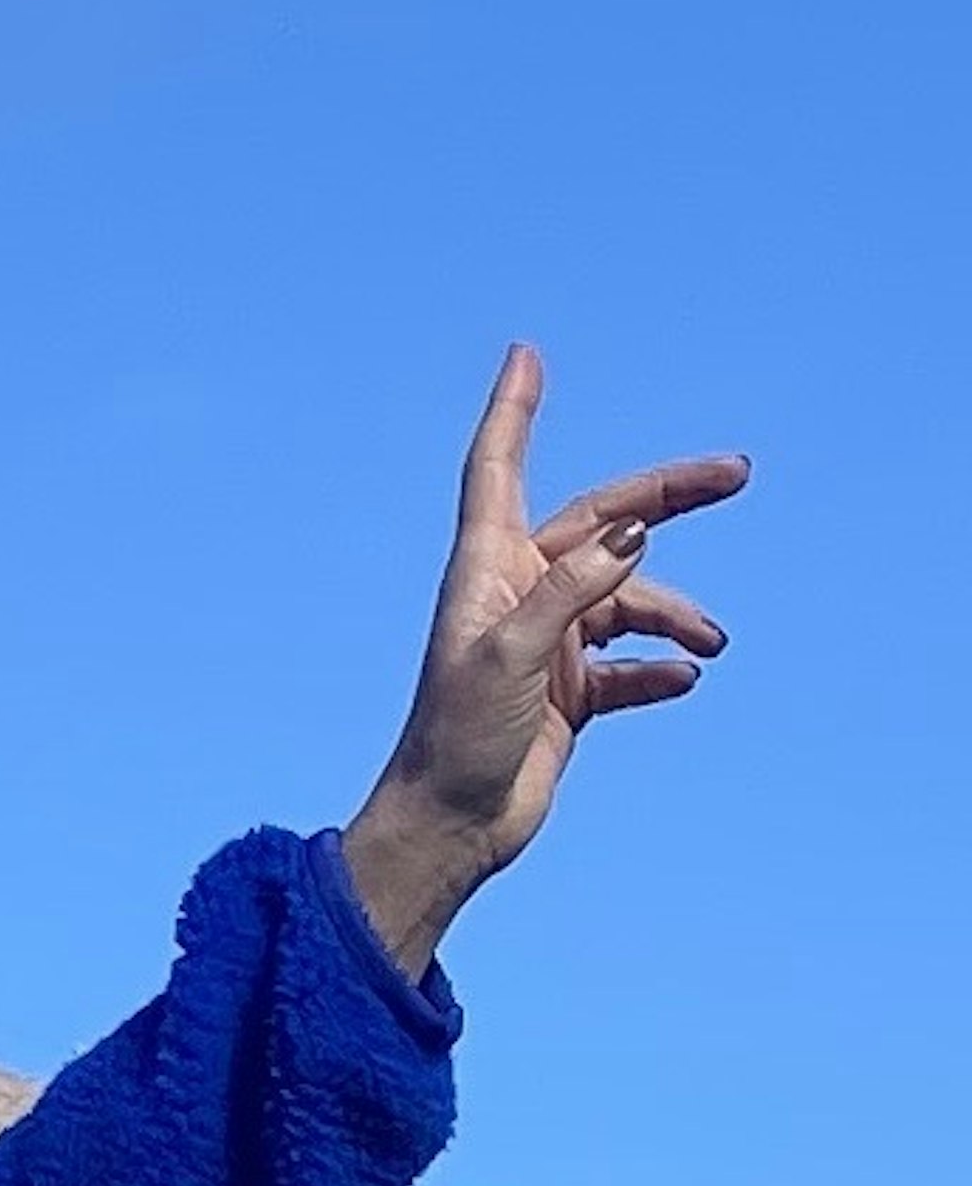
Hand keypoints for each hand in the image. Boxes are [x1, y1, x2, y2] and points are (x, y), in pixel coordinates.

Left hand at [342, 345, 748, 978]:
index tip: (526, 357)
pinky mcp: (565, 695)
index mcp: (487, 573)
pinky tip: (681, 679)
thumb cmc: (457, 741)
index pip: (498, 471)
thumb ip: (573, 591)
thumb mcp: (511, 656)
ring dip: (674, 616)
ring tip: (710, 643)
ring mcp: (545, 645)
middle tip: (736, 475)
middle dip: (668, 497)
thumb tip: (634, 536)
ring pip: (629, 600)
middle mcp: (517, 598)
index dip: (513, 413)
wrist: (450, 828)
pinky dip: (658, 669)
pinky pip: (628, 667)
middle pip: (604, 524)